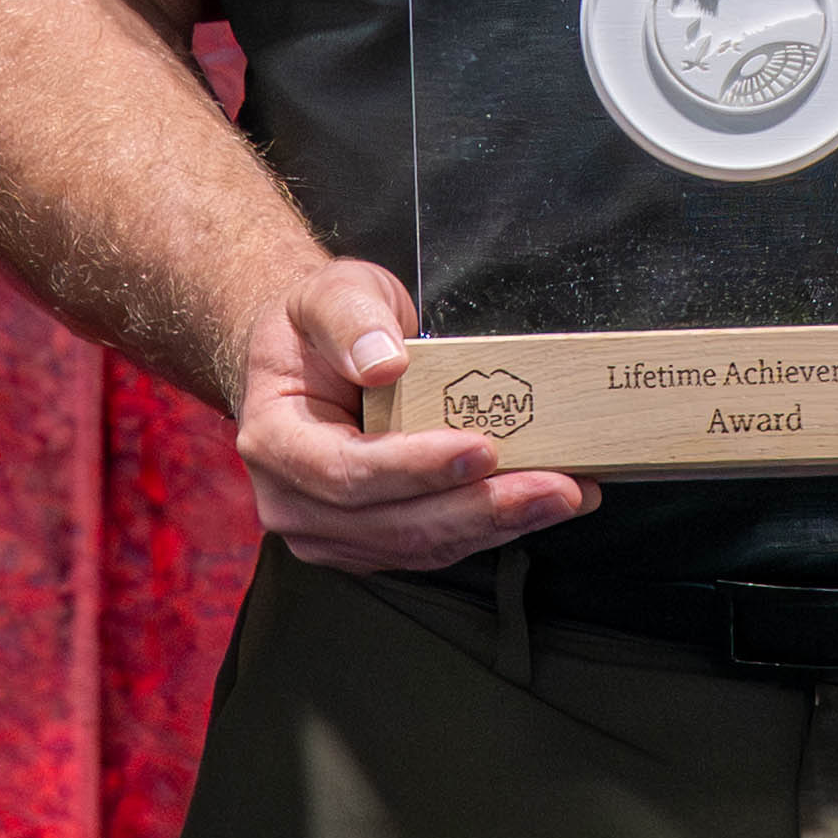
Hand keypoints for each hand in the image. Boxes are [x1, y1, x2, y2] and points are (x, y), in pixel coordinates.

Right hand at [232, 252, 590, 569]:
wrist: (309, 359)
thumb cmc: (318, 327)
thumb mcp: (330, 292)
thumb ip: (352, 319)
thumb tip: (385, 361)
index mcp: (274, 441)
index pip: (347, 471)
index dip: (417, 468)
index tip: (482, 448)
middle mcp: (295, 501)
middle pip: (393, 524)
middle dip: (480, 506)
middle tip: (553, 486)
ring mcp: (331, 531)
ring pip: (421, 545)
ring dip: (498, 523)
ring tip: (564, 494)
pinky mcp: (370, 542)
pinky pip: (433, 546)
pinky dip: (490, 527)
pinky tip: (538, 503)